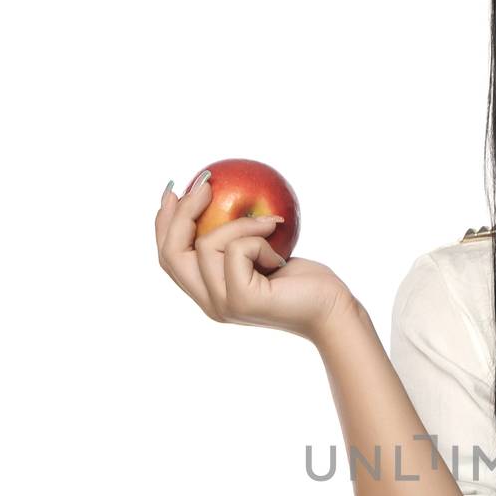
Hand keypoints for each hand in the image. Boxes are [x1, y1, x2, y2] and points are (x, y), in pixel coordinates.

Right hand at [155, 170, 356, 341]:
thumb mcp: (263, 252)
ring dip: (240, 224)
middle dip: (183, 213)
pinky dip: (258, 238)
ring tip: (270, 227)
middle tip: (207, 185)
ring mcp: (223, 304)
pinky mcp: (241, 299)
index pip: (169, 258)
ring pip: (207, 244)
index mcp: (208, 294)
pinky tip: (279, 254)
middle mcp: (209, 304)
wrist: (331, 311)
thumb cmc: (304, 281)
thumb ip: (236, 239)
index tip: (175, 190)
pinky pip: (236, 249)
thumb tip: (216, 194)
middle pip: (171, 253)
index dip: (163, 223)